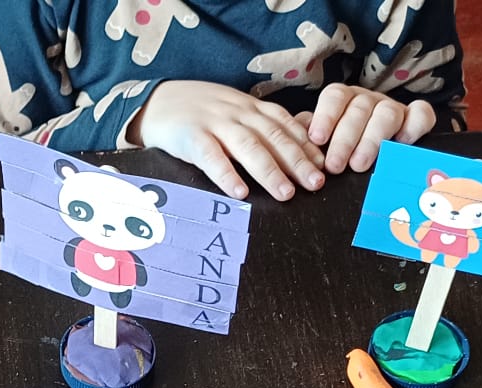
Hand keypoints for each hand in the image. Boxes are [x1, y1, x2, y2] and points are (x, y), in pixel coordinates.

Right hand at [126, 80, 324, 200]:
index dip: (307, 147)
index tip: (325, 168)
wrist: (157, 101)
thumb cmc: (203, 112)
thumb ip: (265, 125)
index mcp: (252, 108)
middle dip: (297, 161)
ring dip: (269, 170)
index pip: (286, 126)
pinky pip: (211, 156)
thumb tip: (303, 145)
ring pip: (248, 146)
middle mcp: (238, 113)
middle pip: (273, 137)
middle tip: (316, 184)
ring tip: (285, 193)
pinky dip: (226, 174)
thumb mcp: (237, 111)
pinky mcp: (190, 136)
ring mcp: (214, 123)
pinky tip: (239, 192)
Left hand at [295, 84, 436, 173]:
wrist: (372, 155)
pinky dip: (414, 126)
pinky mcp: (416, 119)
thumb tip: (291, 140)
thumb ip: (305, 138)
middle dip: (345, 139)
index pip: (335, 96)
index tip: (317, 139)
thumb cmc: (338, 149)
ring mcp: (393, 108)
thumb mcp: (319, 143)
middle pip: (359, 109)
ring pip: (387, 113)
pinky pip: (421, 114)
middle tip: (335, 166)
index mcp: (343, 100)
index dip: (326, 116)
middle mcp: (368, 100)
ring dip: (372, 139)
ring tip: (359, 166)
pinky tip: (402, 143)